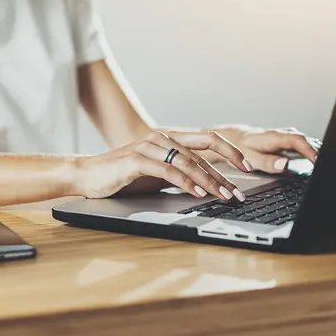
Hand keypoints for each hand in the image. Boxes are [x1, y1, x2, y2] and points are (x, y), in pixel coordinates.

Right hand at [73, 130, 253, 200]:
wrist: (87, 175)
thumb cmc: (121, 176)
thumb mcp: (156, 175)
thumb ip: (179, 175)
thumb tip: (206, 186)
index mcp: (169, 140)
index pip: (208, 140)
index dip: (231, 151)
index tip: (249, 167)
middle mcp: (162, 138)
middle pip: (203, 152)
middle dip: (225, 173)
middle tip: (239, 192)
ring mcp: (149, 146)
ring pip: (189, 162)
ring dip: (210, 181)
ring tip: (224, 196)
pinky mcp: (137, 160)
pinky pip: (169, 171)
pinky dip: (187, 183)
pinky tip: (199, 193)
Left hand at [212, 126, 320, 173]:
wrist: (233, 138)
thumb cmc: (241, 148)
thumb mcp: (250, 157)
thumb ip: (268, 162)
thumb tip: (284, 164)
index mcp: (275, 136)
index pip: (299, 140)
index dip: (311, 151)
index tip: (319, 162)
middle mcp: (283, 133)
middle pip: (307, 140)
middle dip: (319, 152)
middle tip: (328, 166)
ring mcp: (286, 136)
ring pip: (306, 141)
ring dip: (317, 151)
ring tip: (324, 165)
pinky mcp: (286, 140)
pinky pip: (303, 144)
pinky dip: (311, 151)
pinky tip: (315, 160)